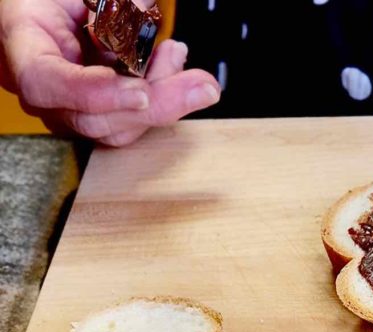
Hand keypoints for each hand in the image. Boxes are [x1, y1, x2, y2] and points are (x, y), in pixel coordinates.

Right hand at [0, 0, 219, 145]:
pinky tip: (171, 64)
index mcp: (19, 44)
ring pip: (117, 127)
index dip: (92, 93)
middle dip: (155, 105)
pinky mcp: (96, 112)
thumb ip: (112, 2)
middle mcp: (40, 86)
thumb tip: (141, 8)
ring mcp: (66, 106)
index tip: (139, 93)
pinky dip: (160, 95)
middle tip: (201, 86)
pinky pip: (130, 119)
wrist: (50, 6)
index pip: (44, 83)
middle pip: (92, 119)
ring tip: (178, 56)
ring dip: (164, 99)